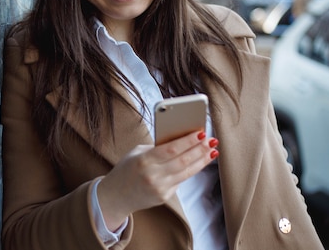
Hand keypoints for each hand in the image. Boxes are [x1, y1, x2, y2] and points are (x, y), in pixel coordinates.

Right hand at [96, 131, 218, 230]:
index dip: (188, 141)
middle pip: (183, 161)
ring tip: (212, 150)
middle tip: (211, 140)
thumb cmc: (126, 169)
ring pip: (187, 172)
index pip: (171, 149)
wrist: (116, 196)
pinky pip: (181, 180)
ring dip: (202, 160)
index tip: (201, 132)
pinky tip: (199, 161)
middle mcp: (153, 176)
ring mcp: (160, 188)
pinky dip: (191, 170)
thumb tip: (181, 140)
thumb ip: (156, 148)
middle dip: (200, 149)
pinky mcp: (164, 196)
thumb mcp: (136, 153)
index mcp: (144, 161)